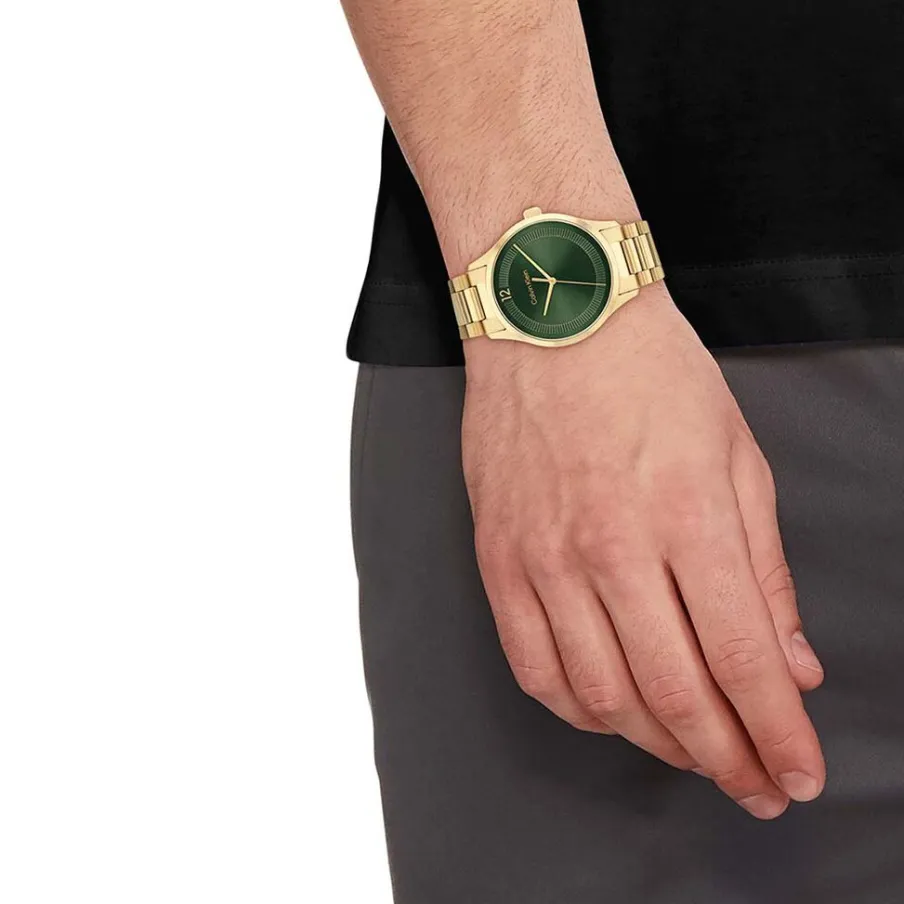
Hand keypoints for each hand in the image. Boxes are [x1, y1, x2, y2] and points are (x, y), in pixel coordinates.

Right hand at [462, 284, 824, 819]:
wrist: (553, 320)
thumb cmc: (649, 372)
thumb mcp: (736, 456)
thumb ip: (765, 568)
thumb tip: (790, 662)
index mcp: (684, 516)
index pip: (742, 661)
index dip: (778, 736)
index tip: (798, 774)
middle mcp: (609, 549)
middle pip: (674, 695)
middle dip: (728, 761)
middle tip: (756, 785)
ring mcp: (543, 558)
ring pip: (601, 696)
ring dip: (656, 744)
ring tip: (692, 753)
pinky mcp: (498, 560)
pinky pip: (532, 666)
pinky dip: (577, 710)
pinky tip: (610, 713)